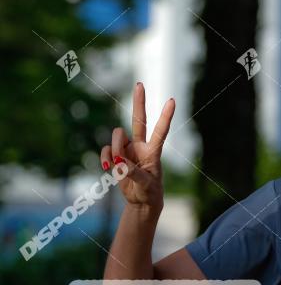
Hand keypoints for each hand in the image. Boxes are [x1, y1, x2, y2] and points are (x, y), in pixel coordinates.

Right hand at [100, 83, 174, 214]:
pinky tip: (108, 168)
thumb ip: (132, 172)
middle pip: (138, 120)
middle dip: (139, 102)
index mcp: (153, 152)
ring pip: (116, 138)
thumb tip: (118, 161)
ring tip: (117, 166)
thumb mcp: (145, 185)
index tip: (172, 100)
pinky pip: (105, 150)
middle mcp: (140, 146)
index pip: (160, 131)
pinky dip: (104, 158)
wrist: (140, 201)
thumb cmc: (149, 192)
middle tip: (140, 84)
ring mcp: (127, 149)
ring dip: (114, 150)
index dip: (165, 116)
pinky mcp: (115, 156)